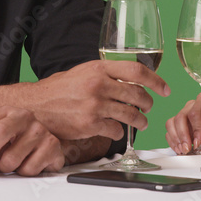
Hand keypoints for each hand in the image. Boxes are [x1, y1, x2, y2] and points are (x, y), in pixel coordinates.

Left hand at [0, 107, 63, 176]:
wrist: (44, 146)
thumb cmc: (16, 143)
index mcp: (6, 112)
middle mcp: (24, 117)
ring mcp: (40, 130)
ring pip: (11, 158)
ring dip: (6, 168)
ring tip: (12, 163)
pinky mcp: (52, 146)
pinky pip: (28, 169)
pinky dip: (23, 172)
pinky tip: (27, 163)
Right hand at [31, 60, 170, 140]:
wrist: (36, 106)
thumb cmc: (59, 89)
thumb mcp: (83, 72)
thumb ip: (105, 74)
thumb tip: (131, 79)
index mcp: (98, 68)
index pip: (136, 70)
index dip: (156, 80)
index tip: (164, 89)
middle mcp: (98, 85)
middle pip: (137, 94)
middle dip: (148, 103)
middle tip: (149, 107)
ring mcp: (95, 106)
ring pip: (131, 115)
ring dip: (140, 121)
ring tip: (141, 122)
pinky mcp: (90, 124)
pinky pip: (116, 130)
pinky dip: (119, 132)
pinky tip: (116, 129)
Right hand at [165, 95, 200, 153]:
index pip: (195, 111)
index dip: (195, 127)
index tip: (199, 140)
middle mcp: (194, 107)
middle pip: (180, 117)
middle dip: (183, 135)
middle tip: (189, 148)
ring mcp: (187, 118)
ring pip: (172, 124)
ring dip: (176, 138)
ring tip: (184, 150)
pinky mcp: (183, 128)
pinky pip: (171, 132)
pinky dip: (173, 142)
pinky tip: (180, 149)